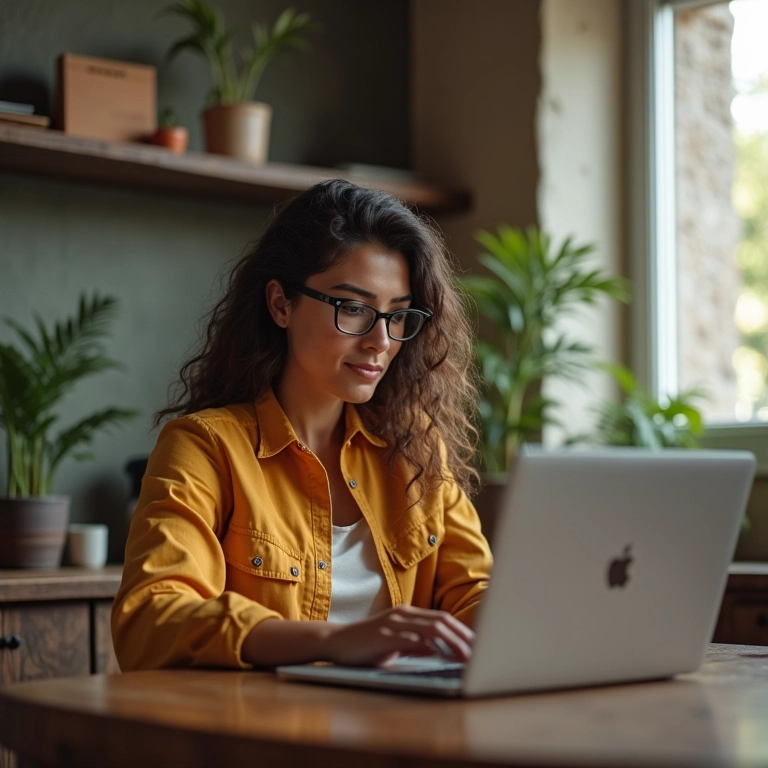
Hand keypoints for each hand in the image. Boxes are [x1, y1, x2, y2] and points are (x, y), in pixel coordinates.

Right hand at [322, 605, 474, 666]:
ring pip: (430, 629)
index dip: (463, 631)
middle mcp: (403, 614)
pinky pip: (409, 639)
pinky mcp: (382, 636)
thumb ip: (417, 644)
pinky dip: (427, 647)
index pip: (443, 619)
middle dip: (463, 637)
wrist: (336, 642)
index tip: (479, 645)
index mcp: (408, 614)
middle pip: (441, 621)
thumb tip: (440, 652)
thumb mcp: (396, 642)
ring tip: (465, 657)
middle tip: (479, 653)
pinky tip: (438, 656)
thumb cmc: (367, 645)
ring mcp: (393, 623)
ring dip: (451, 643)